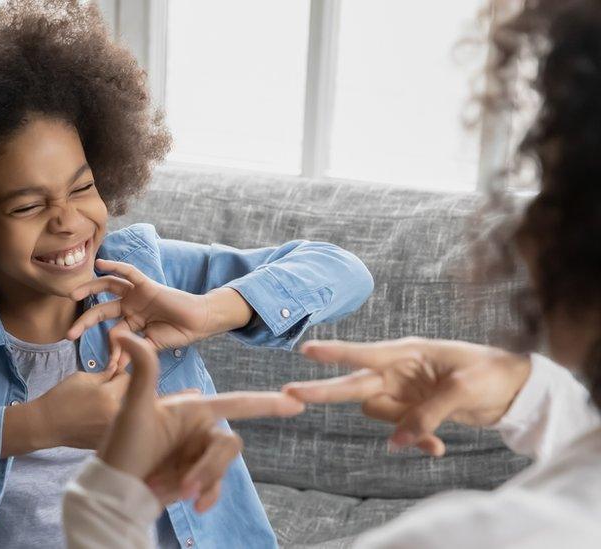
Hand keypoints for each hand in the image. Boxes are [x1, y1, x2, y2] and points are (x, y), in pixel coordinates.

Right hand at [33, 365, 131, 449]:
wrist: (46, 425)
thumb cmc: (60, 398)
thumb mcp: (81, 378)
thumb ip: (104, 374)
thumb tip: (118, 369)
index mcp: (109, 396)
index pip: (128, 379)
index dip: (119, 374)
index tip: (111, 375)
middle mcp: (115, 414)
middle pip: (130, 397)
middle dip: (120, 390)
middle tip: (105, 390)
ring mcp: (112, 430)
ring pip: (126, 413)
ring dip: (118, 406)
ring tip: (99, 405)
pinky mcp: (108, 440)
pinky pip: (118, 426)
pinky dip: (111, 421)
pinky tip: (96, 419)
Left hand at [66, 258, 250, 369]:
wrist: (200, 322)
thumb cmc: (178, 333)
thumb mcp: (151, 346)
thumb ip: (134, 352)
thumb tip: (117, 366)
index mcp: (131, 322)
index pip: (111, 333)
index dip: (109, 350)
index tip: (108, 367)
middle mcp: (130, 306)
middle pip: (101, 310)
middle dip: (84, 321)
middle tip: (69, 334)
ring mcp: (137, 294)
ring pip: (108, 287)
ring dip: (90, 289)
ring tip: (73, 294)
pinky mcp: (147, 284)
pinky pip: (129, 272)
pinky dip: (115, 266)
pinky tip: (100, 264)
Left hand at [98, 332, 305, 511]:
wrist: (115, 487)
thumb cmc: (121, 446)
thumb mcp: (132, 408)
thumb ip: (142, 370)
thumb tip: (124, 334)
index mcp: (193, 409)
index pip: (237, 403)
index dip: (267, 403)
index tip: (296, 401)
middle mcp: (201, 429)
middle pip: (229, 445)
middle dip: (209, 467)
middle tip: (184, 487)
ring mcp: (200, 454)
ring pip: (222, 468)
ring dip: (201, 481)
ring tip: (170, 491)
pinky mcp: (198, 477)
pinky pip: (216, 486)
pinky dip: (208, 495)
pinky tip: (195, 505)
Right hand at [282, 337, 531, 455]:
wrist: (515, 389)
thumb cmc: (490, 374)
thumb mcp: (462, 391)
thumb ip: (426, 415)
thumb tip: (396, 443)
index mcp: (407, 353)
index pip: (363, 354)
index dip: (335, 353)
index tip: (305, 350)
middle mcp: (398, 371)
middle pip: (353, 385)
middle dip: (323, 391)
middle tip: (288, 394)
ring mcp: (403, 391)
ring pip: (378, 414)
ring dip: (399, 429)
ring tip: (433, 440)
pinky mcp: (413, 409)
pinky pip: (401, 430)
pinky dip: (417, 441)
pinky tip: (438, 448)